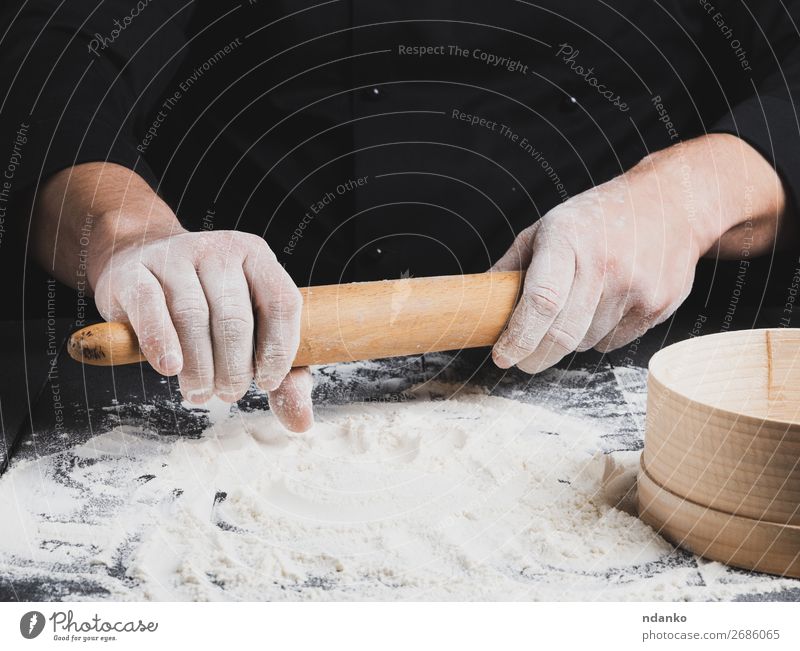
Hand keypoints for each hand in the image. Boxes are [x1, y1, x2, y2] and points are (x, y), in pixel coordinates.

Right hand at [91, 228, 312, 429]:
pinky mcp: (135, 271)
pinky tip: (170, 368)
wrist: (141, 259)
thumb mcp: (252, 328)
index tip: (267, 382)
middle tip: (228, 394)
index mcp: (258, 258)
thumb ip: (282, 374)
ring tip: (199, 392)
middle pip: (235, 317)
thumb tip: (300, 422)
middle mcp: (221, 250)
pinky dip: (160, 342)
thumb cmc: (207, 304)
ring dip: (200, 366)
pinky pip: (150, 307)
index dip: (279, 348)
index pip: (282, 302)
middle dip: (234, 367)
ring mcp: (177, 255)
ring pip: (193, 316)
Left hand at [491, 135, 786, 372]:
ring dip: (567, 342)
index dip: (518, 337)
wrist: (673, 202)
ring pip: (584, 343)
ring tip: (573, 311)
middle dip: (534, 357)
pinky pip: (612, 342)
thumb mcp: (547, 227)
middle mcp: (605, 264)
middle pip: (562, 335)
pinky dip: (597, 336)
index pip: (541, 301)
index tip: (502, 356)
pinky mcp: (659, 305)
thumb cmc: (598, 218)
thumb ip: (511, 266)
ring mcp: (637, 287)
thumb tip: (478, 305)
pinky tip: (604, 306)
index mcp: (568, 239)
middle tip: (522, 360)